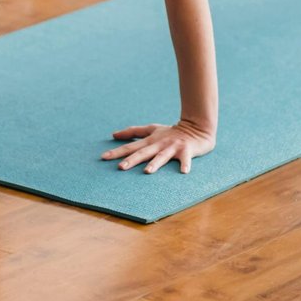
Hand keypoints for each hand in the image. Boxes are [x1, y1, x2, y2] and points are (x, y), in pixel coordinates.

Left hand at [100, 119, 215, 173]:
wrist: (196, 128)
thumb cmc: (171, 131)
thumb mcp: (152, 129)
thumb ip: (133, 131)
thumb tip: (113, 134)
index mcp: (150, 140)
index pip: (131, 146)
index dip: (117, 151)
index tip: (104, 157)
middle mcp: (159, 144)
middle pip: (143, 152)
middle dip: (132, 159)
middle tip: (120, 167)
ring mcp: (173, 147)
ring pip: (162, 156)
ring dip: (155, 163)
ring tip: (147, 171)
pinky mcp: (186, 150)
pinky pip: (186, 159)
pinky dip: (185, 164)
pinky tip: (184, 172)